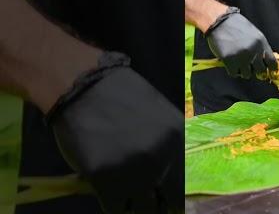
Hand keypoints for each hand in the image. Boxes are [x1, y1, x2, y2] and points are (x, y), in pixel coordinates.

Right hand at [48, 52, 182, 212]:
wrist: (84, 86)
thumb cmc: (121, 95)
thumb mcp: (158, 115)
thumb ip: (166, 144)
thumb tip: (168, 174)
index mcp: (178, 139)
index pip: (186, 183)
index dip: (175, 192)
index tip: (166, 195)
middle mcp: (162, 158)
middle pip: (169, 201)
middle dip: (159, 202)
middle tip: (148, 197)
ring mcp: (134, 172)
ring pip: (142, 208)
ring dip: (135, 203)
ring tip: (126, 192)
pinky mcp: (105, 180)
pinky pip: (115, 208)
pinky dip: (113, 203)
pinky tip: (109, 190)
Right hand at [205, 7, 276, 78]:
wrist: (220, 22)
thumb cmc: (237, 26)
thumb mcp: (254, 34)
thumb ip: (261, 48)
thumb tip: (266, 63)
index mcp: (261, 43)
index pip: (272, 62)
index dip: (272, 69)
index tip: (270, 71)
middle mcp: (253, 51)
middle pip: (261, 71)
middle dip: (256, 71)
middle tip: (251, 67)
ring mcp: (241, 57)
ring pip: (247, 75)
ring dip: (243, 71)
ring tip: (238, 62)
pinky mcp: (229, 61)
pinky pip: (234, 73)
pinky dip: (232, 70)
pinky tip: (230, 62)